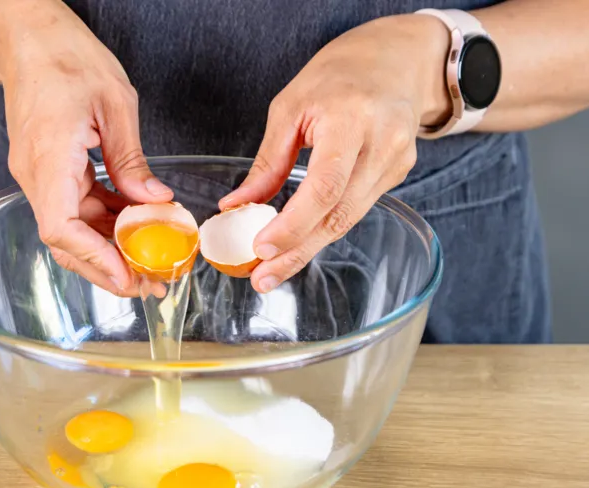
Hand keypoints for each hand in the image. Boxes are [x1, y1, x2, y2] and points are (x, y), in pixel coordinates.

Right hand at [1, 1, 172, 296]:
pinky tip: (134, 225)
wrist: (27, 40)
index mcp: (49, 156)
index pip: (61, 228)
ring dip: (108, 249)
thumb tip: (153, 201)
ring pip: (72, 229)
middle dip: (108, 268)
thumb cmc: (65, 57)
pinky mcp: (47, 171)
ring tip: (149, 261)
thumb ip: (131, 158)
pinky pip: (75, 207)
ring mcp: (38, 174)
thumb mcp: (115, 102)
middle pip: (66, 240)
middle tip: (149, 283)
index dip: (94, 259)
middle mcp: (36, 174)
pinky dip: (104, 221)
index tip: (127, 277)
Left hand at [220, 14, 450, 292]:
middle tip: (262, 278)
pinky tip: (300, 241)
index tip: (261, 248)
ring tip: (273, 269)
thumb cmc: (336, 76)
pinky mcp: (399, 173)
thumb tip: (236, 205)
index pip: (324, 186)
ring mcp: (397, 162)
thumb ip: (267, 161)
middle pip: (338, 214)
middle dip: (296, 251)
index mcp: (352, 119)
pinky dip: (325, 228)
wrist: (394, 61)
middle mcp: (383, 144)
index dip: (293, 224)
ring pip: (348, 220)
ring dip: (308, 248)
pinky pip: (356, 209)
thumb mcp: (289, 106)